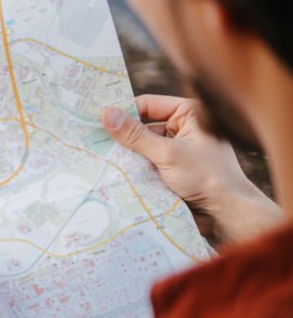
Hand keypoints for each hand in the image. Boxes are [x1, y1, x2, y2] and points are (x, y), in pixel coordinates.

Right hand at [102, 95, 279, 243]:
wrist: (226, 212)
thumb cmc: (205, 177)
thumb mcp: (167, 154)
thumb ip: (136, 135)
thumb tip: (106, 114)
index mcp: (189, 113)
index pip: (148, 105)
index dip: (123, 112)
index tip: (97, 119)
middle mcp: (183, 127)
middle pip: (142, 126)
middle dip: (122, 136)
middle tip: (92, 140)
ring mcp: (177, 148)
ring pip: (142, 146)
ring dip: (126, 154)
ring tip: (99, 158)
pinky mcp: (171, 167)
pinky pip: (146, 161)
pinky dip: (133, 167)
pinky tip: (114, 171)